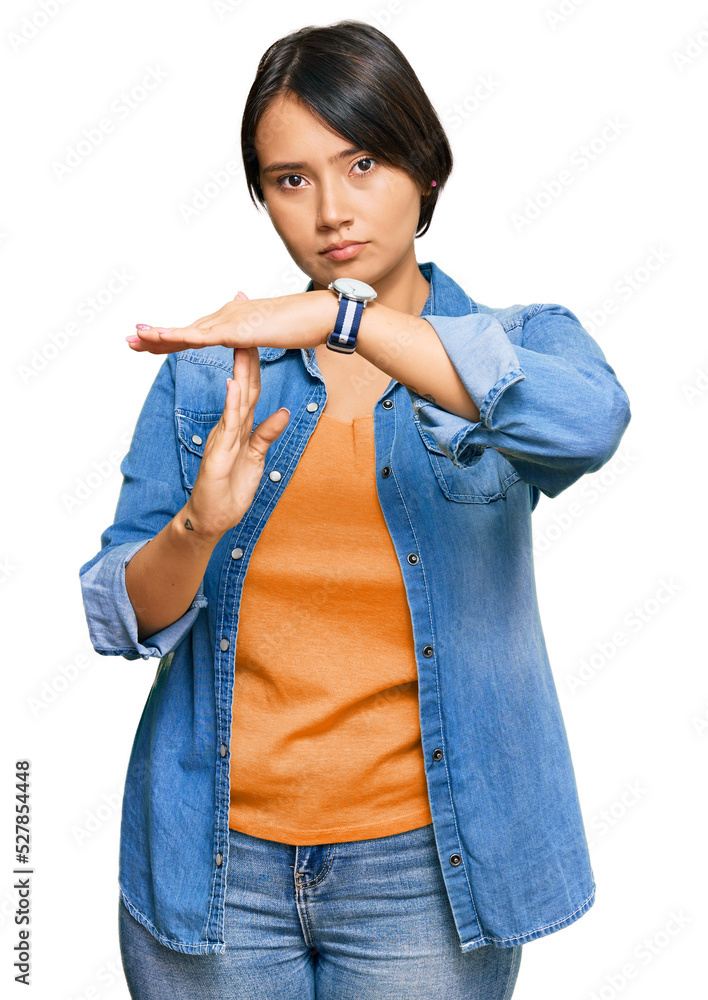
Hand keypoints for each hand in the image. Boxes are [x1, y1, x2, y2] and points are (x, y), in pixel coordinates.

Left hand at [126, 288, 336, 353]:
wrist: (321, 315)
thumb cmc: (303, 325)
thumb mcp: (271, 333)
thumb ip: (254, 334)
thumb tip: (243, 335)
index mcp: (233, 319)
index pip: (196, 333)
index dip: (172, 339)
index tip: (149, 343)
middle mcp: (227, 315)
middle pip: (185, 330)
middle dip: (156, 337)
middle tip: (129, 341)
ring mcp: (231, 320)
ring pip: (187, 331)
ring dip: (159, 336)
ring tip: (134, 339)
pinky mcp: (237, 330)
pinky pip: (202, 336)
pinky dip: (178, 337)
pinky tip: (160, 340)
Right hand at [183, 322, 289, 541]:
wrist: (211, 517)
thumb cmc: (230, 489)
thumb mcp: (256, 458)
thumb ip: (267, 434)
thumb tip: (284, 411)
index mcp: (239, 424)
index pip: (249, 386)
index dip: (256, 360)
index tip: (261, 334)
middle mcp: (229, 425)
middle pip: (241, 384)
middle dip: (246, 354)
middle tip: (248, 324)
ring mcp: (223, 436)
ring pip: (233, 398)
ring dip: (238, 371)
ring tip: (241, 343)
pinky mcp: (219, 452)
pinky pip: (228, 424)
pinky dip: (232, 404)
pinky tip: (234, 385)